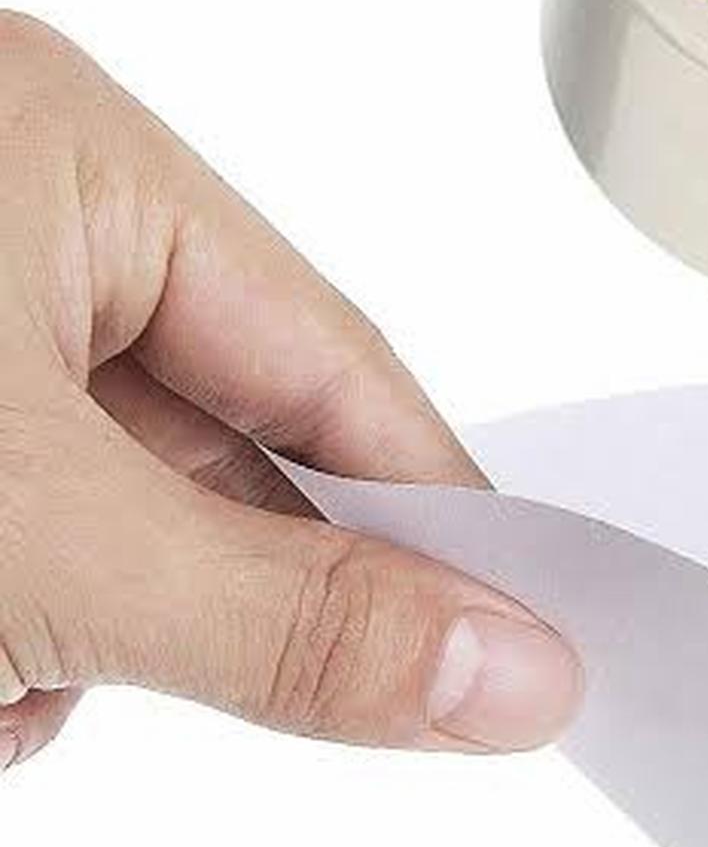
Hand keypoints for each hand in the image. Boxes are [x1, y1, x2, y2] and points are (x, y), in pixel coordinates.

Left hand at [0, 14, 581, 771]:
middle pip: (227, 450)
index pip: (329, 357)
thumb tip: (513, 675)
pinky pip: (34, 549)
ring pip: (120, 523)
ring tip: (0, 679)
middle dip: (215, 603)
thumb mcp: (39, 541)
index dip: (431, 511)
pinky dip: (17, 643)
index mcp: (55, 149)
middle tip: (263, 697)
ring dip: (88, 642)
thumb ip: (287, 618)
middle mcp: (8, 214)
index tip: (517, 633)